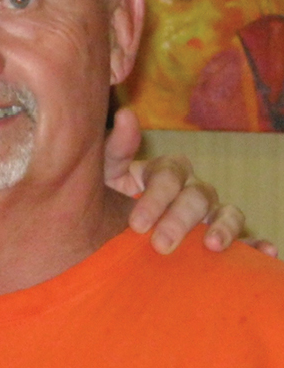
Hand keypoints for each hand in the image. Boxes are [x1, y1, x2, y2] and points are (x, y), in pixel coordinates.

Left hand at [103, 107, 269, 254]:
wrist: (104, 236)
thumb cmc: (104, 200)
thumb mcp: (102, 175)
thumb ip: (115, 149)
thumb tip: (126, 114)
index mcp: (164, 171)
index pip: (170, 175)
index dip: (156, 197)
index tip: (136, 224)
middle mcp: (191, 190)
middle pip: (198, 196)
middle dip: (180, 220)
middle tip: (160, 244)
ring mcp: (209, 215)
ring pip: (227, 213)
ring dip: (224, 228)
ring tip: (212, 246)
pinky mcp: (220, 239)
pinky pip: (247, 240)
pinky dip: (258, 245)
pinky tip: (266, 253)